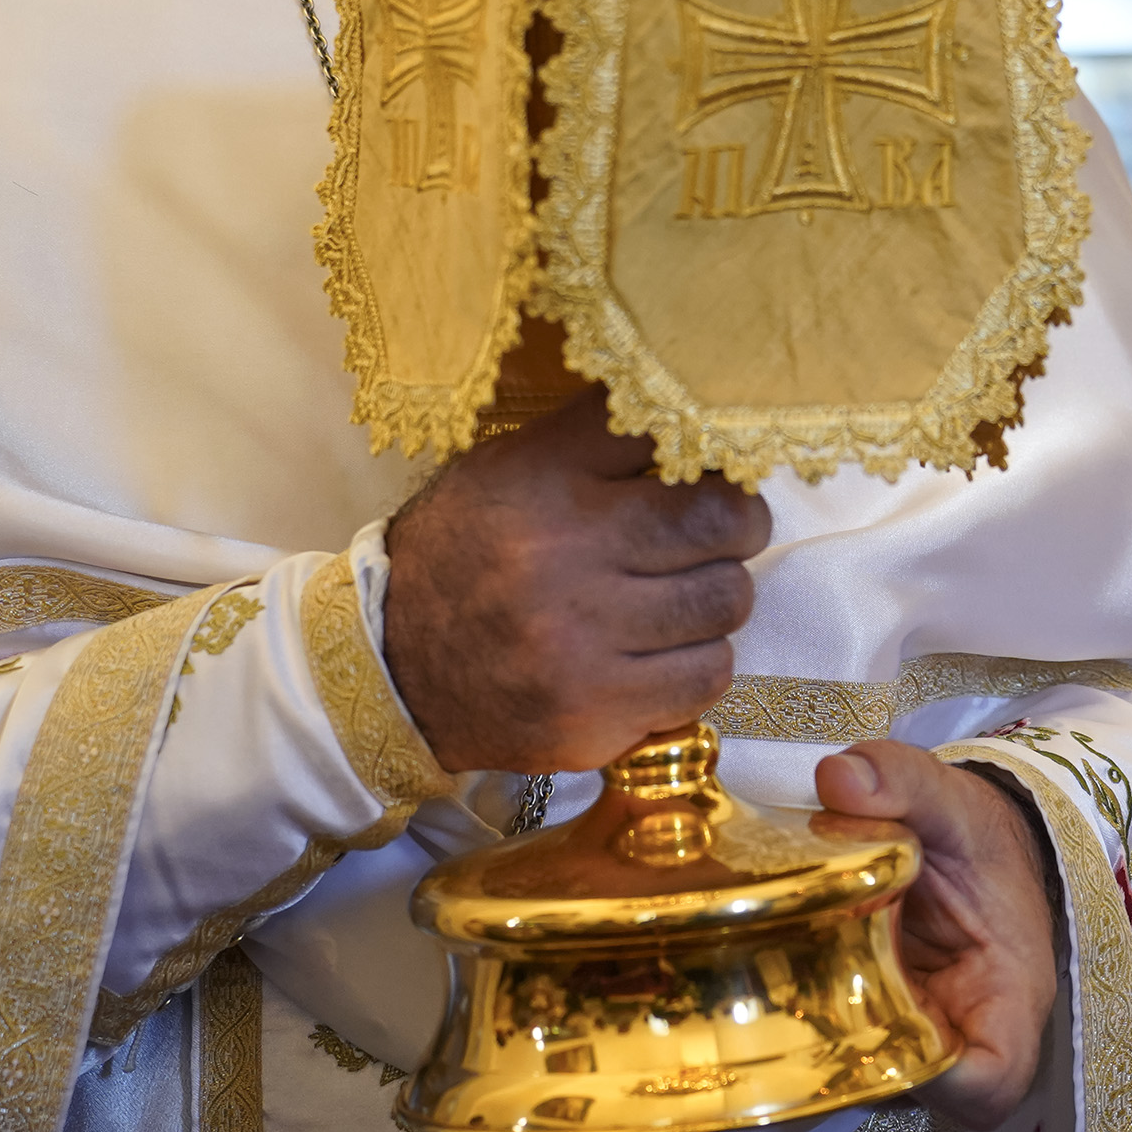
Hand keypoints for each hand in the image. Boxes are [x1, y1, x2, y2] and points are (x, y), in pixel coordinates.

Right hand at [382, 389, 770, 771]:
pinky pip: (706, 677)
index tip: (711, 472)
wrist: (393, 668)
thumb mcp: (513, 468)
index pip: (671, 436)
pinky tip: (661, 654)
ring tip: (679, 598)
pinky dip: (698, 663)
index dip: (713, 455)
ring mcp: (581, 644)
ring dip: (715, 599)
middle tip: (717, 535)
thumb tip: (702, 417)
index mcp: (544, 481)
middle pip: (723, 523)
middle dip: (737, 525)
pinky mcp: (594, 714)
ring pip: (726, 603)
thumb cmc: (468, 552)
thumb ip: (602, 438)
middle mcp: (563, 558)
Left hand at [817, 742, 1057, 1131]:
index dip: (945, 1081)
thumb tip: (839, 778)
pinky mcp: (874, 1025)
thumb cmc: (977, 835)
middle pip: (911, 1084)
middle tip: (809, 976)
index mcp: (1009, 995)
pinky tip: (786, 956)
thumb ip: (900, 779)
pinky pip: (837, 1040)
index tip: (885, 1024)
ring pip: (864, 1070)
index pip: (992, 1081)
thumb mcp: (949, 800)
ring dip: (820, 1025)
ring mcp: (913, 1037)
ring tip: (794, 956)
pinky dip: (806, 1007)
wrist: (965, 839)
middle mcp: (963, 1035)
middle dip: (852, 1043)